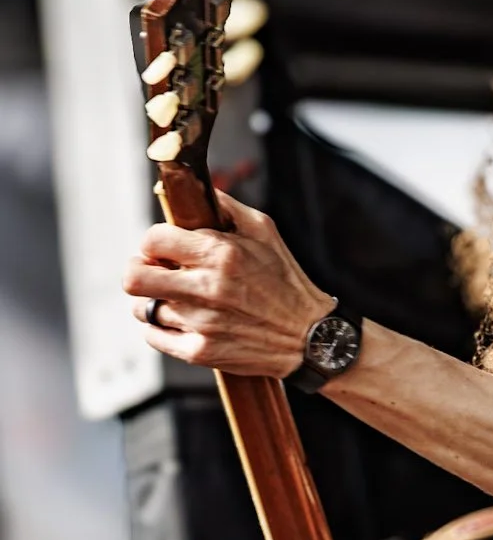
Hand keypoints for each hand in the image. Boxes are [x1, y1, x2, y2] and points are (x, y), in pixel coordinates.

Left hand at [123, 192, 335, 376]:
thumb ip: (225, 206)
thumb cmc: (287, 282)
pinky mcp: (202, 352)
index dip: (153, 242)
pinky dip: (161, 328)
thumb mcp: (264, 231)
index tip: (163, 249)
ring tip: (174, 299)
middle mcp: (207, 289)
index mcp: (220, 253)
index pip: (153, 240)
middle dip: (139, 270)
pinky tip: (180, 322)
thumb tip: (191, 187)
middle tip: (154, 272)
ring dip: (153, 301)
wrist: (311, 339)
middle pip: (134, 277)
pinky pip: (155, 337)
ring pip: (143, 308)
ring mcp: (202, 324)